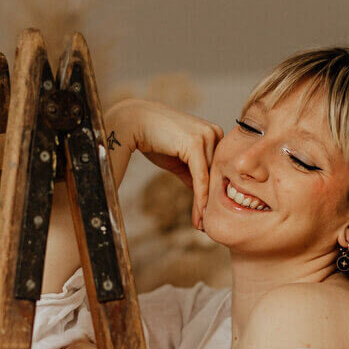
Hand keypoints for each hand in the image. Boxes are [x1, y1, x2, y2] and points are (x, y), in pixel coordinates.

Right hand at [115, 99, 223, 231]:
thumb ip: (192, 173)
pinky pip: (201, 177)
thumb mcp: (178, 159)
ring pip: (210, 178)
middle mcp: (214, 133)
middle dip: (211, 202)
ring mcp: (207, 136)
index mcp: (213, 134)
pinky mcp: (195, 143)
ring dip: (205, 204)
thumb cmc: (153, 139)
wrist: (132, 123)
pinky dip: (200, 197)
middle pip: (216, 175)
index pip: (216, 170)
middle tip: (206, 226)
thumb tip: (202, 194)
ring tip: (202, 225)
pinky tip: (199, 214)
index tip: (207, 216)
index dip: (212, 194)